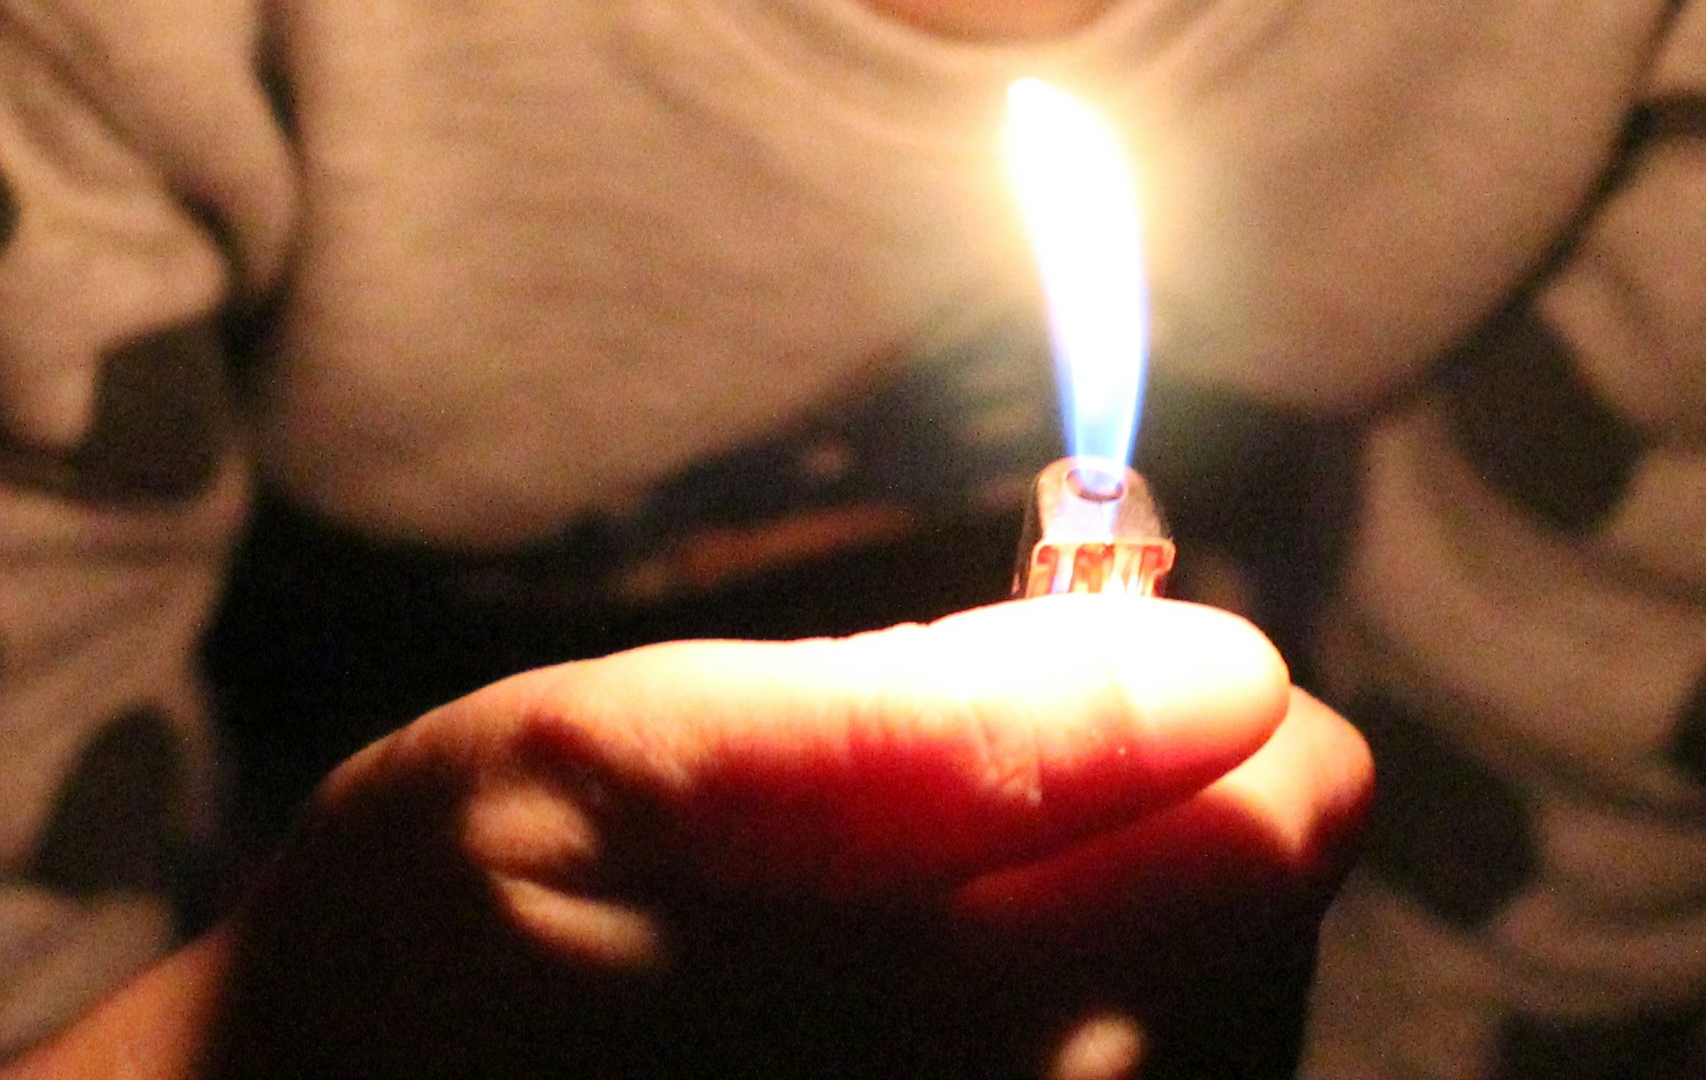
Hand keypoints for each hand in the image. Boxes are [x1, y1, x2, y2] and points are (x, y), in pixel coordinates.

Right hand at [17, 599, 1370, 1079]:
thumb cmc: (427, 947)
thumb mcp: (606, 765)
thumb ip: (923, 723)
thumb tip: (1226, 669)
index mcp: (933, 1039)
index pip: (1278, 833)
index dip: (1204, 710)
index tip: (1076, 666)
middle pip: (1262, 957)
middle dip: (1157, 840)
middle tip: (955, 813)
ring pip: (1215, 1052)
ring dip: (1124, 964)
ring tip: (917, 940)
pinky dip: (1069, 1056)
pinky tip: (930, 1040)